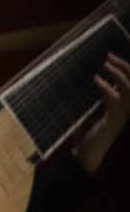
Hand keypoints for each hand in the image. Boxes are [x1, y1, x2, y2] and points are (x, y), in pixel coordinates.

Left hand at [76, 52, 129, 171]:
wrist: (89, 157)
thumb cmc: (89, 137)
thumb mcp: (94, 115)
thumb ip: (96, 101)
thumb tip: (86, 82)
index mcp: (124, 108)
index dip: (126, 71)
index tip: (113, 58)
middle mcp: (128, 110)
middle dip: (125, 66)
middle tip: (110, 55)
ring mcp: (124, 115)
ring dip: (119, 72)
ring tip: (106, 62)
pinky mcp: (115, 119)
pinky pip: (114, 98)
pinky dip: (105, 86)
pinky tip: (96, 79)